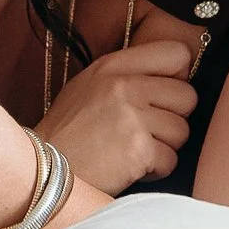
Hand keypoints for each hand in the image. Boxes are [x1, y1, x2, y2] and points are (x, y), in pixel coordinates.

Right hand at [35, 40, 197, 194]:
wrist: (40, 175)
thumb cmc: (68, 134)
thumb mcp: (88, 87)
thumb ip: (127, 76)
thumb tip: (175, 77)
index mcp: (112, 66)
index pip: (176, 53)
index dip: (177, 77)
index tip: (163, 96)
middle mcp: (123, 85)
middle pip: (187, 96)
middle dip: (173, 119)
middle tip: (146, 132)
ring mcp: (131, 116)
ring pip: (182, 131)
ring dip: (163, 147)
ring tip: (132, 151)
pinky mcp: (138, 149)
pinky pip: (171, 160)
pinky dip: (154, 170)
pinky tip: (129, 168)